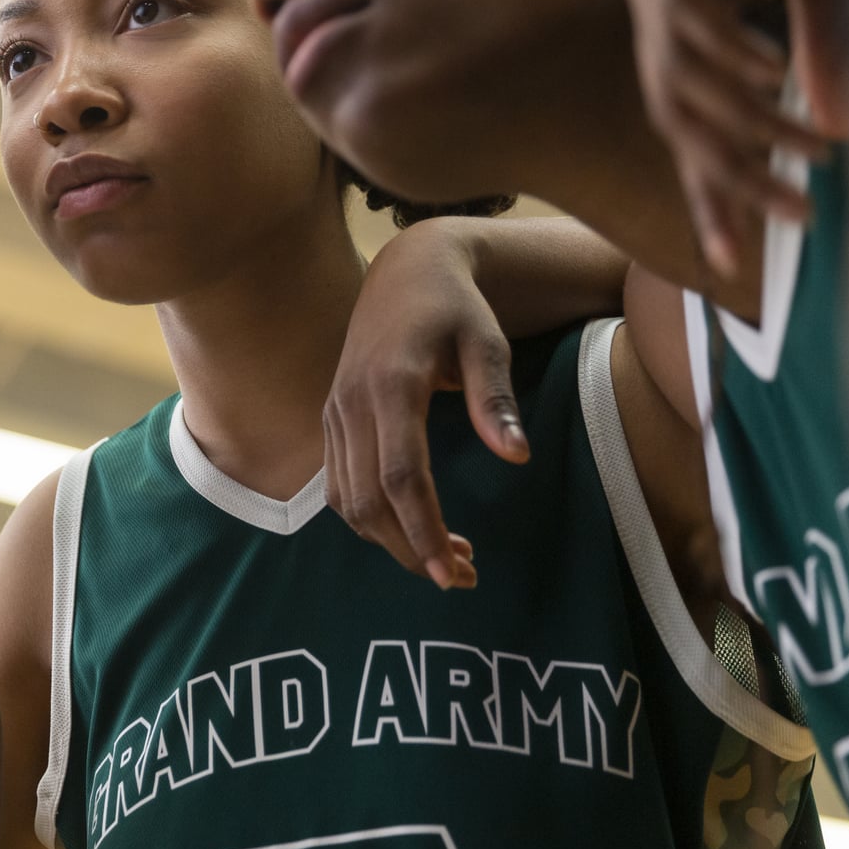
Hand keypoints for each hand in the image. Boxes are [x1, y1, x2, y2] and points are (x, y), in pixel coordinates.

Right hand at [325, 220, 533, 588]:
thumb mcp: (487, 341)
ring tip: (445, 558)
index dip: (424, 529)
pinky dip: (371, 519)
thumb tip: (517, 457)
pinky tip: (412, 527)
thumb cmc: (455, 308)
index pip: (400, 475)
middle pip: (368, 500)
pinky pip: (339, 485)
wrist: (405, 272)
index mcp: (392, 384)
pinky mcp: (331, 418)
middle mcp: (353, 402)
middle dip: (410, 549)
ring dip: (390, 540)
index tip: (454, 570)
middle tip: (461, 577)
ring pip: (347, 501)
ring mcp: (335, 411)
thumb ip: (494, 398)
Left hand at [621, 0, 848, 276]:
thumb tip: (838, 125)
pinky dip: (726, 48)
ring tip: (807, 155)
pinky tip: (766, 82)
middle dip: (730, 179)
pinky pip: (686, 6)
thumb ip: (811, 41)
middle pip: (679, 120)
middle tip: (789, 222)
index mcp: (679, 19)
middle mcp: (653, 3)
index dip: (709, 190)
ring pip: (684, 76)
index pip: (689, 124)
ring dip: (748, 122)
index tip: (730, 259)